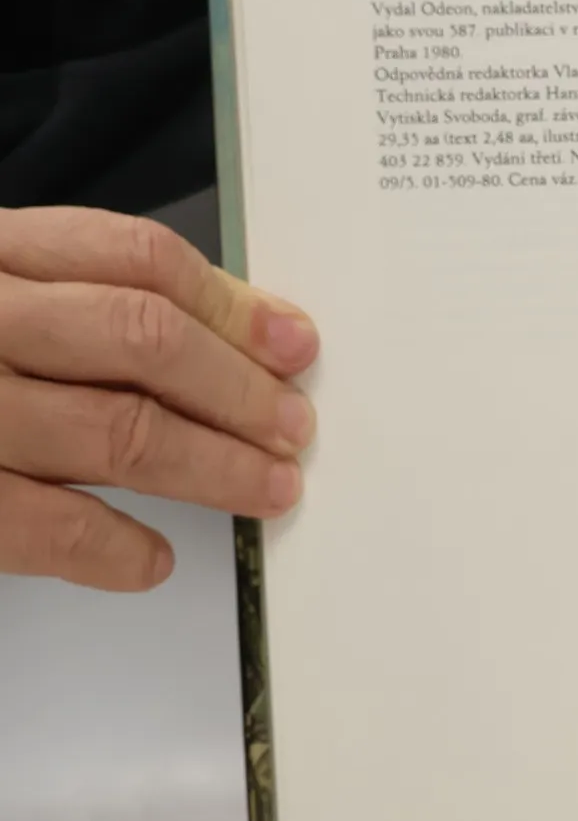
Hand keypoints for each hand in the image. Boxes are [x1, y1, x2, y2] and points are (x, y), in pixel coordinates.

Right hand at [0, 207, 317, 591]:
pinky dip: (111, 550)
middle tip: (294, 430)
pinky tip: (150, 561)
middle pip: (141, 340)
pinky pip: (40, 523)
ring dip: (212, 468)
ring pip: (113, 430)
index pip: (132, 258)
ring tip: (266, 488)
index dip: (231, 305)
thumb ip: (78, 295)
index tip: (295, 346)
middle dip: (238, 391)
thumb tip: (243, 332)